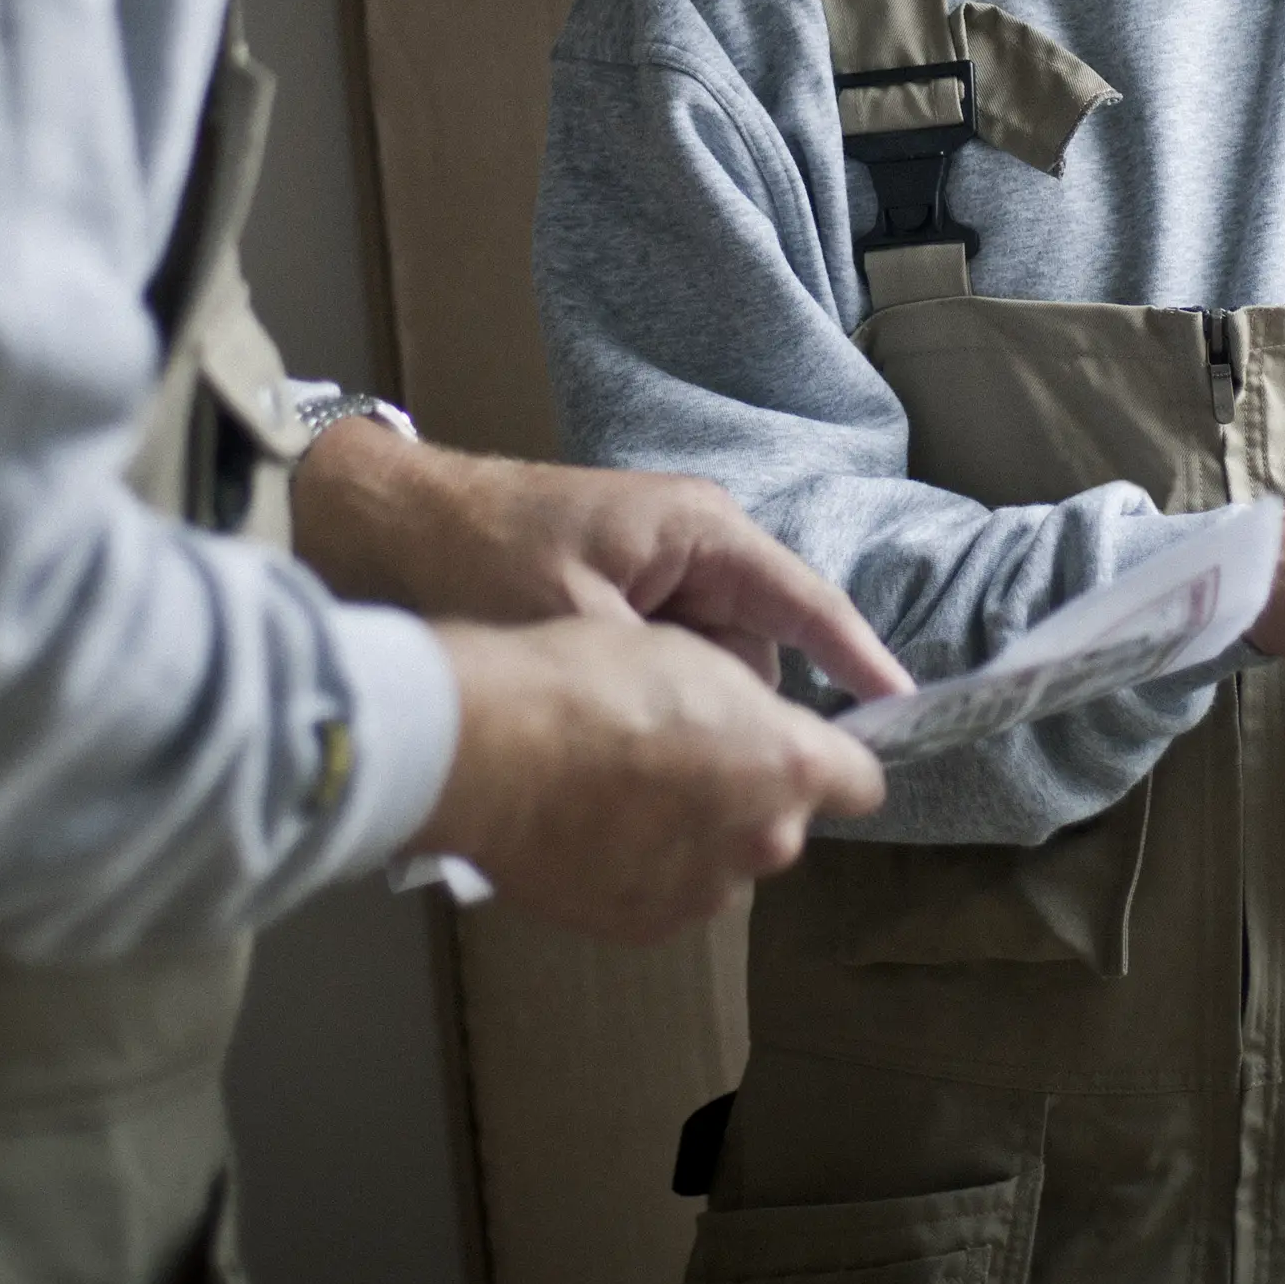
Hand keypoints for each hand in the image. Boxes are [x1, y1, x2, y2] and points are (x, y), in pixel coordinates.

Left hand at [294, 420, 911, 700]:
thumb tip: (725, 736)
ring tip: (608, 732)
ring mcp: (653, 567)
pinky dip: (642, 693)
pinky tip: (596, 724)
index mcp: (701, 532)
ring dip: (673, 705)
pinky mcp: (617, 593)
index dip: (857, 662)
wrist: (384, 525)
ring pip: (704, 664)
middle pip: (751, 649)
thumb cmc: (478, 558)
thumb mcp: (580, 628)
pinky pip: (662, 656)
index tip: (900, 713)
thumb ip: (664, 680)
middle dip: (725, 708)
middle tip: (672, 758)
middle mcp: (692, 543)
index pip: (806, 604)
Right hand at [412, 617, 886, 942]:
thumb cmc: (589, 680)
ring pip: (720, 863)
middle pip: (781, 823)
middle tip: (679, 755)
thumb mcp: (690, 658)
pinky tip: (593, 830)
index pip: (859, 781)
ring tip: (621, 794)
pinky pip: (664, 895)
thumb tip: (755, 734)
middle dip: (746, 796)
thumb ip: (746, 712)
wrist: (495, 750)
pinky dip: (642, 870)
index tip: (797, 749)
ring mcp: (704, 893)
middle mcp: (764, 840)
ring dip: (693, 837)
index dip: (830, 762)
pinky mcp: (645, 926)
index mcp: (788, 765)